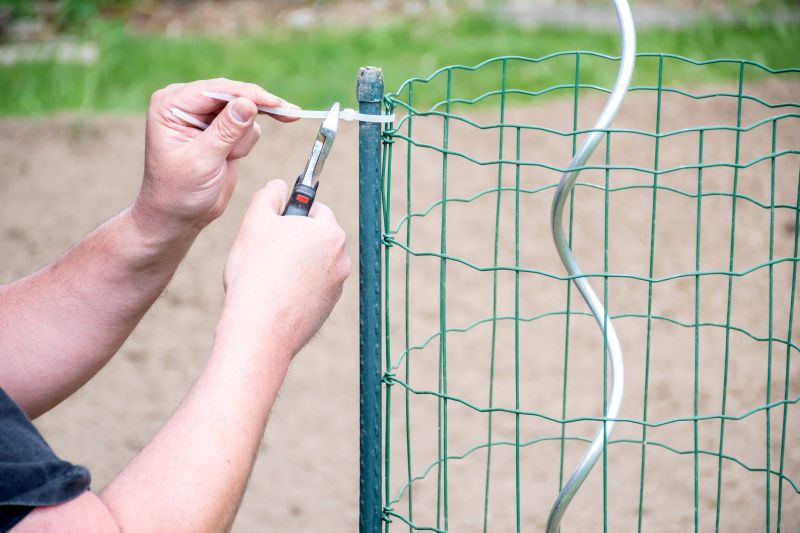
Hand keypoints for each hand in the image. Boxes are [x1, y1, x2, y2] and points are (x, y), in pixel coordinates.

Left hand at [132, 78, 298, 239]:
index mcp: (172, 105)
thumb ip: (226, 131)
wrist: (180, 216)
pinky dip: (245, 144)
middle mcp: (187, 104)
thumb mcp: (203, 161)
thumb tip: (249, 103)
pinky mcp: (221, 129)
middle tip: (291, 114)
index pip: (216, 90)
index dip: (248, 94)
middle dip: (256, 109)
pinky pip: (247, 126)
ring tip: (228, 159)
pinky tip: (230, 159)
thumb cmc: (179, 191)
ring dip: (243, 138)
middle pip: (234, 94)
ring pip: (245, 111)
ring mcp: (205, 116)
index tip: (276, 104)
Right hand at [218, 180, 350, 361]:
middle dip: (295, 240)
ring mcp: (336, 286)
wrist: (261, 328)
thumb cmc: (256, 272)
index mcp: (329, 232)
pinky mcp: (327, 308)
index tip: (274, 225)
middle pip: (317, 237)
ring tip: (268, 276)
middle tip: (266, 251)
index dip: (291, 214)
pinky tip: (275, 295)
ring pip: (314, 264)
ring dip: (296, 264)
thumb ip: (269, 195)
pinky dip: (297, 287)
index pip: (316, 209)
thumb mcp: (255, 221)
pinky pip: (312, 288)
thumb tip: (279, 186)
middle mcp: (341, 258)